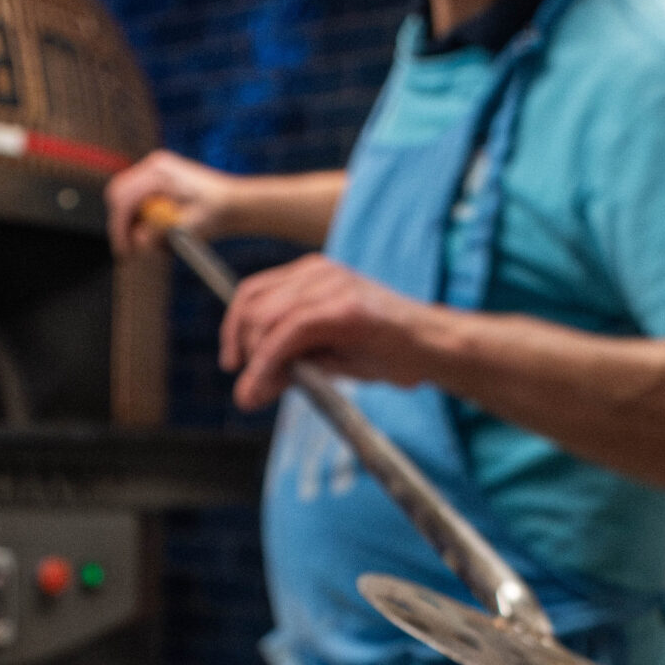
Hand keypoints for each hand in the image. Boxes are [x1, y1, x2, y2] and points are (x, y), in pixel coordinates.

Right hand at [104, 149, 239, 257]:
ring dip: (132, 224)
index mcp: (160, 172)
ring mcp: (154, 173)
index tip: (124, 249)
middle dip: (121, 225)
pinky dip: (141, 221)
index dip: (119, 225)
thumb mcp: (191, 226)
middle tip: (130, 251)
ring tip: (152, 243)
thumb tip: (139, 241)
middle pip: (118, 195)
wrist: (235, 203)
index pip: (123, 196)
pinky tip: (158, 234)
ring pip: (125, 200)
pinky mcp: (156, 183)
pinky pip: (136, 202)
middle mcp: (153, 167)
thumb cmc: (219, 211)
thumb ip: (162, 233)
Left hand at [218, 256, 451, 410]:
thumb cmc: (386, 350)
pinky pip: (289, 333)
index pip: (252, 292)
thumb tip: (248, 389)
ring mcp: (332, 286)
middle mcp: (317, 272)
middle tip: (251, 387)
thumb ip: (288, 362)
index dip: (232, 328)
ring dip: (254, 362)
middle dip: (242, 349)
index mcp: (311, 275)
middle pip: (252, 305)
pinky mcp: (344, 308)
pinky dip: (270, 362)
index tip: (232, 362)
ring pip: (266, 319)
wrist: (433, 347)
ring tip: (258, 392)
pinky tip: (267, 384)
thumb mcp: (326, 356)